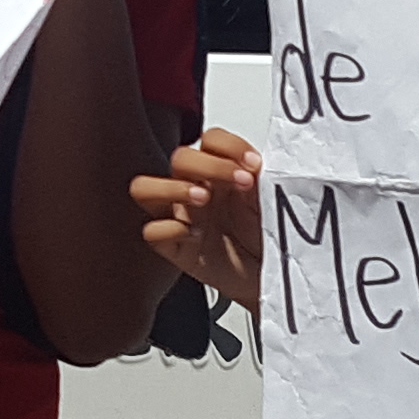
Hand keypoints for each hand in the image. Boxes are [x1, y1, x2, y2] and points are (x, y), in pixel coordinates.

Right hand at [131, 127, 264, 309]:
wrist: (273, 277)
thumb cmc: (271, 238)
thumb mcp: (274, 200)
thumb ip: (265, 176)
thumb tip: (257, 161)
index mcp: (221, 173)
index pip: (210, 140)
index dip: (229, 146)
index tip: (254, 164)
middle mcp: (197, 190)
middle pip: (178, 158)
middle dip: (209, 165)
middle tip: (240, 182)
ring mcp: (181, 218)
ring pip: (144, 188)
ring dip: (173, 187)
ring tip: (204, 199)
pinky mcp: (175, 249)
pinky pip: (151, 232)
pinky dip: (170, 229)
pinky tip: (196, 235)